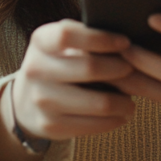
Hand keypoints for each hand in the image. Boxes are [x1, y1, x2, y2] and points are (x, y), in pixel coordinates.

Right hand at [12, 19, 136, 139]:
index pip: (67, 35)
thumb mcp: (63, 44)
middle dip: (121, 69)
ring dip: (124, 101)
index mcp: (40, 42)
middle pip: (89, 68)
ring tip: (132, 96)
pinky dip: (116, 119)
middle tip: (134, 70)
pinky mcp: (51, 126)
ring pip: (99, 103)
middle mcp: (35, 69)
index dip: (101, 38)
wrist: (27, 101)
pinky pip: (95, 125)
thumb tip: (128, 43)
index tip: (125, 42)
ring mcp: (41, 100)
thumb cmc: (59, 64)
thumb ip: (87, 38)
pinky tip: (122, 113)